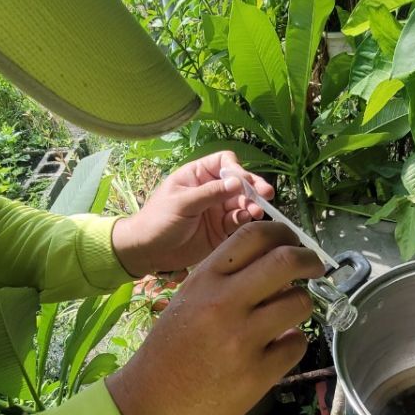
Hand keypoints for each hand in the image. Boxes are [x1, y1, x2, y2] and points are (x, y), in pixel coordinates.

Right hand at [106, 222, 324, 414]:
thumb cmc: (173, 346)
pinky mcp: (257, 373)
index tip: (294, 243)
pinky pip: (296, 344)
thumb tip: (276, 264)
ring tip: (289, 315)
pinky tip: (277, 348)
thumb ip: (228, 279)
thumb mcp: (191, 298)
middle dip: (310, 260)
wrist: (153, 399)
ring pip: (300, 302)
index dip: (284, 232)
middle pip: (286, 261)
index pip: (255, 235)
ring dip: (302, 304)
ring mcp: (243, 339)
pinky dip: (293, 343)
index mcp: (206, 279)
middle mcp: (225, 303)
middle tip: (315, 268)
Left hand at [111, 151, 274, 275]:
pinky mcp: (221, 229)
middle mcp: (211, 190)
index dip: (237, 170)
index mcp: (198, 175)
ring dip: (252, 205)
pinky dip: (245, 221)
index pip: (224, 163)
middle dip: (253, 187)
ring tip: (256, 212)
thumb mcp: (182, 203)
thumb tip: (238, 182)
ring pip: (242, 202)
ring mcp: (217, 210)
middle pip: (239, 182)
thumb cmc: (158, 220)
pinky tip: (245, 221)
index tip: (243, 182)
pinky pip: (238, 221)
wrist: (148, 251)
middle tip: (266, 195)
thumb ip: (210, 193)